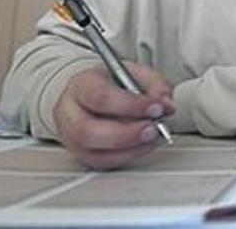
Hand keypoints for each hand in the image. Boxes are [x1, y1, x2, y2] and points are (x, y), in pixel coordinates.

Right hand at [52, 63, 175, 169]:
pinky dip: (131, 156)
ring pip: (96, 154)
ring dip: (132, 148)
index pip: (101, 98)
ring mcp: (73, 140)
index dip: (131, 105)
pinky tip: (145, 144)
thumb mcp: (132, 72)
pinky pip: (106, 164)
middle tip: (154, 128)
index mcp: (80, 86)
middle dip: (127, 134)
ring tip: (154, 136)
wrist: (88, 95)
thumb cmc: (109, 84)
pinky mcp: (85, 157)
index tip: (156, 107)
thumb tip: (165, 102)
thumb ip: (153, 83)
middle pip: (89, 132)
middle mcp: (70, 115)